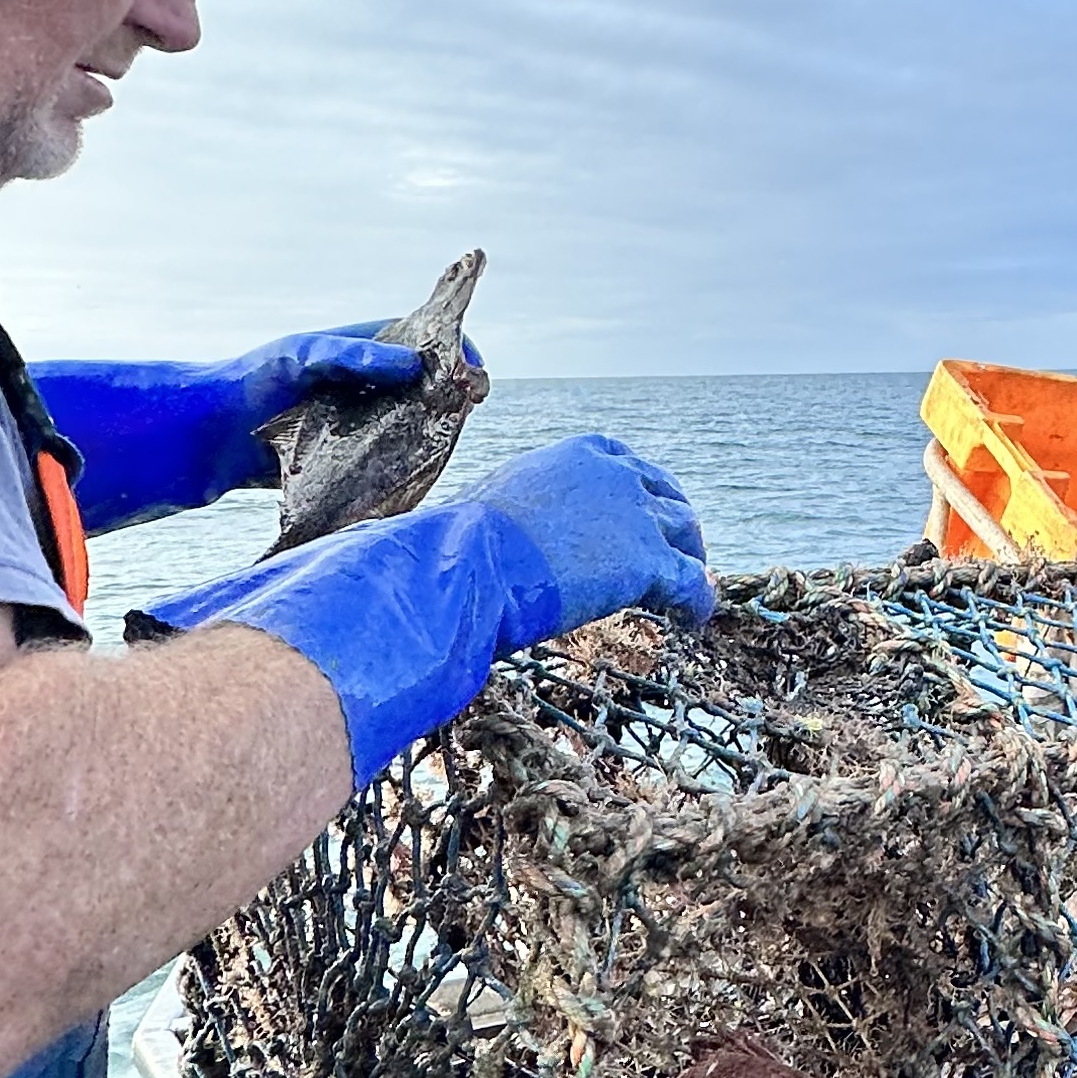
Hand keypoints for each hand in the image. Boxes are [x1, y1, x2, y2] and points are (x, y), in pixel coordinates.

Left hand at [32, 328, 443, 530]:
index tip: (474, 369)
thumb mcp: (303, 354)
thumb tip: (414, 365)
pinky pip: (391, 462)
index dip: (455, 349)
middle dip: (453, 395)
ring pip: (417, 426)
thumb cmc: (253, 383)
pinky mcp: (353, 460)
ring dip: (434, 433)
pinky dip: (408, 466)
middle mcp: (371, 383)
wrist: (208, 438)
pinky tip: (418, 473)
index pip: (427, 340)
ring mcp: (364, 422)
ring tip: (443, 440)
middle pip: (431, 385)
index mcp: (365, 347)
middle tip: (467, 409)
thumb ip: (354, 354)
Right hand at [142, 435, 714, 787]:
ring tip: (689, 597)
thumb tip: (376, 566)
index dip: (636, 493)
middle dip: (673, 525)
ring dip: (690, 564)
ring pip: (684, 536)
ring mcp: (633, 510)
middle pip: (663, 494)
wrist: (446, 572)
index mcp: (565, 453)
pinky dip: (700, 601)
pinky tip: (699, 623)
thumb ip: (453, 538)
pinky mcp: (645, 557)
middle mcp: (608, 468)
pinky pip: (693, 581)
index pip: (620, 462)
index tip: (641, 518)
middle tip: (681, 557)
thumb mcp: (450, 533)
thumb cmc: (432, 558)